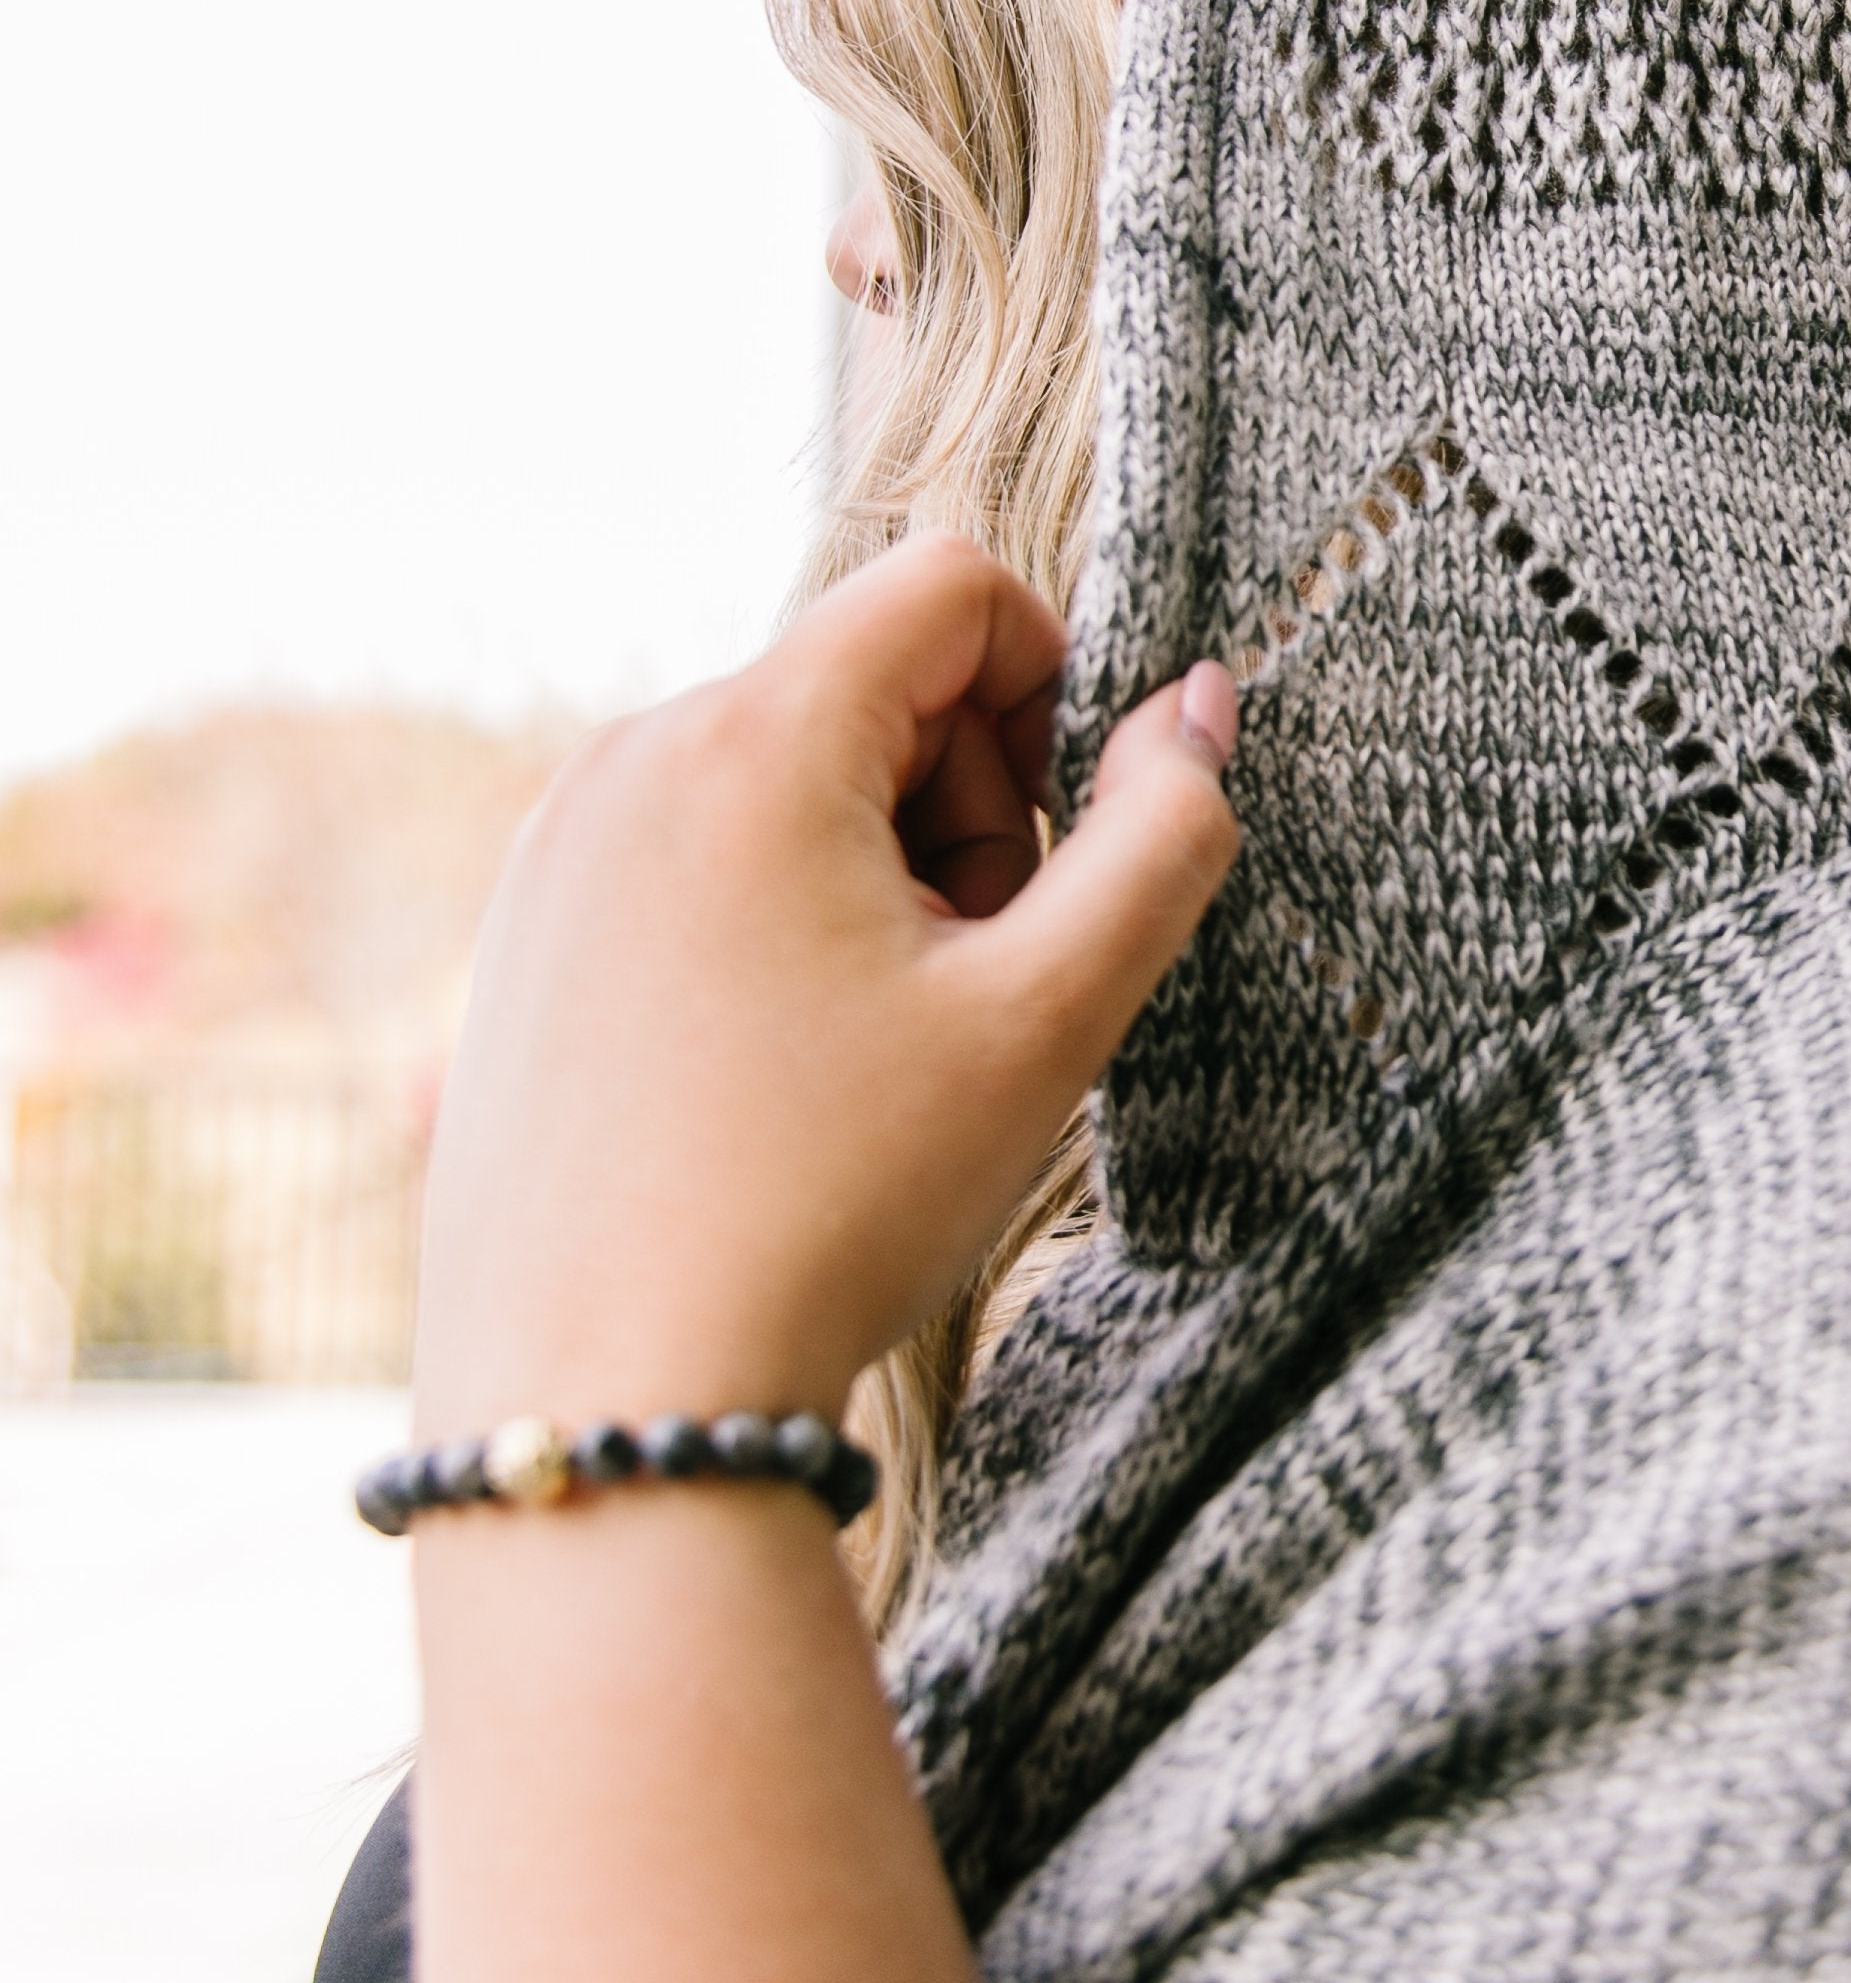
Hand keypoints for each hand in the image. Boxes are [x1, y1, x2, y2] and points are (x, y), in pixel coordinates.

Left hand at [413, 537, 1237, 1446]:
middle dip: (964, 804)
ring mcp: (558, 845)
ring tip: (879, 1044)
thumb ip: (1160, 840)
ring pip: (782, 775)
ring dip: (874, 873)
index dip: (1051, 689)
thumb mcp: (1047, 1021)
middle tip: (975, 982)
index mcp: (754, 739)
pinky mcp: (523, 933)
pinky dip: (774, 925)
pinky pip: (692, 855)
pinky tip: (780, 1077)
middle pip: (868, 684)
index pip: (951, 586)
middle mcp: (632, 756)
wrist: (609, 1395)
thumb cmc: (832, 1205)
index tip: (1057, 852)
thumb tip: (1195, 705)